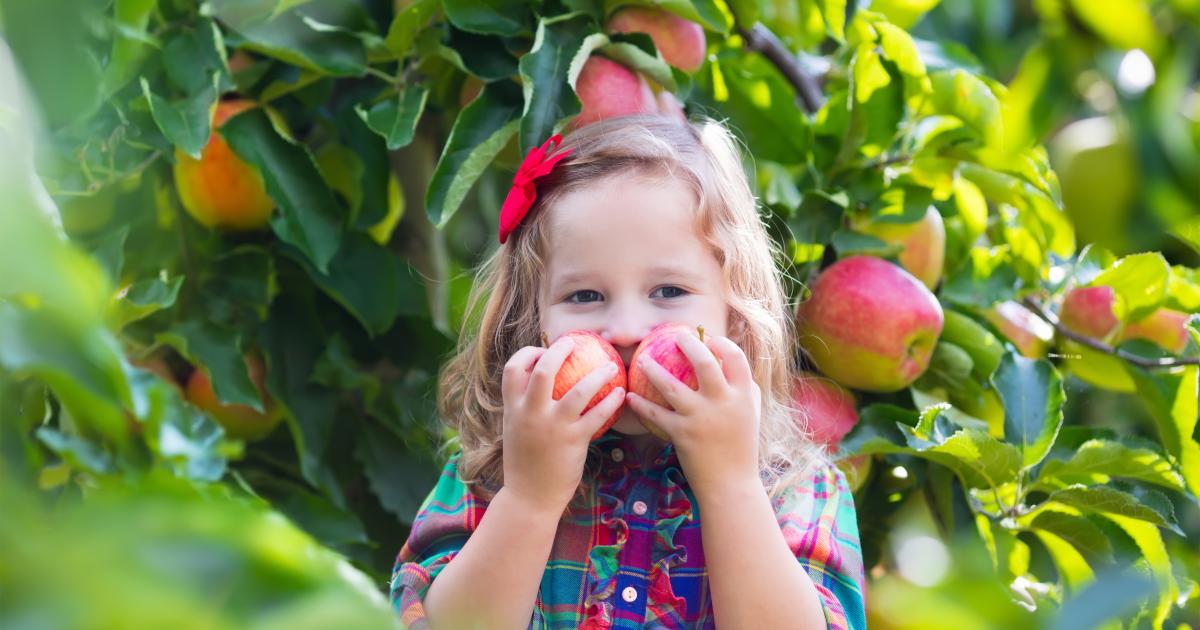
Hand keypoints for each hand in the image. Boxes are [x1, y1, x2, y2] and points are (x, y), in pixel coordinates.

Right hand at [501, 336, 623, 514]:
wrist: (529, 499)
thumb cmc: (524, 465)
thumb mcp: (515, 431)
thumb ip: (524, 409)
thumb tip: (538, 388)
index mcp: (513, 409)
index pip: (513, 369)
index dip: (527, 354)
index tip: (541, 351)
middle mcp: (531, 414)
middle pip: (544, 369)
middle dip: (559, 350)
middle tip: (573, 344)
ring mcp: (553, 427)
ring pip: (578, 390)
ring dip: (598, 374)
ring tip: (611, 366)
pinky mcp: (573, 441)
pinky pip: (597, 416)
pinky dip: (611, 402)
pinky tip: (621, 395)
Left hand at [625, 332, 761, 498]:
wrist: (731, 486)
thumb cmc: (741, 449)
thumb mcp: (751, 416)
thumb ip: (747, 391)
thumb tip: (734, 367)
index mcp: (743, 395)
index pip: (735, 358)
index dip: (721, 344)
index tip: (709, 339)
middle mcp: (723, 402)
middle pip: (704, 362)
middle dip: (688, 343)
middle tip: (675, 335)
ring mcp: (701, 418)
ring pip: (672, 386)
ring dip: (654, 370)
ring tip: (642, 360)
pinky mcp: (682, 434)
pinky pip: (656, 415)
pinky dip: (641, 406)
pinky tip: (630, 398)